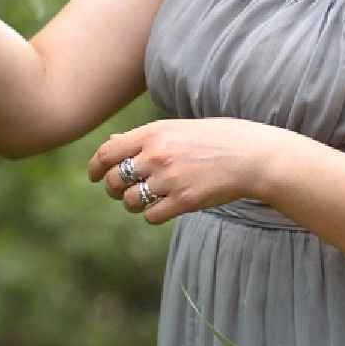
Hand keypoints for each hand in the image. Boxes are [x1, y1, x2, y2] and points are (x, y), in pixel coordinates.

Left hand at [85, 117, 286, 226]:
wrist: (251, 155)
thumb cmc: (215, 139)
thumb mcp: (177, 129)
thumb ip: (143, 138)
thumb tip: (111, 142)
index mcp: (153, 133)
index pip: (108, 152)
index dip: (94, 167)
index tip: (92, 175)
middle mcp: (157, 155)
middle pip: (114, 180)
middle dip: (113, 189)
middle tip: (122, 191)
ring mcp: (170, 179)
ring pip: (130, 202)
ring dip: (133, 204)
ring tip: (146, 200)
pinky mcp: (184, 201)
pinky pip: (151, 216)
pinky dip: (153, 215)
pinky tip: (164, 207)